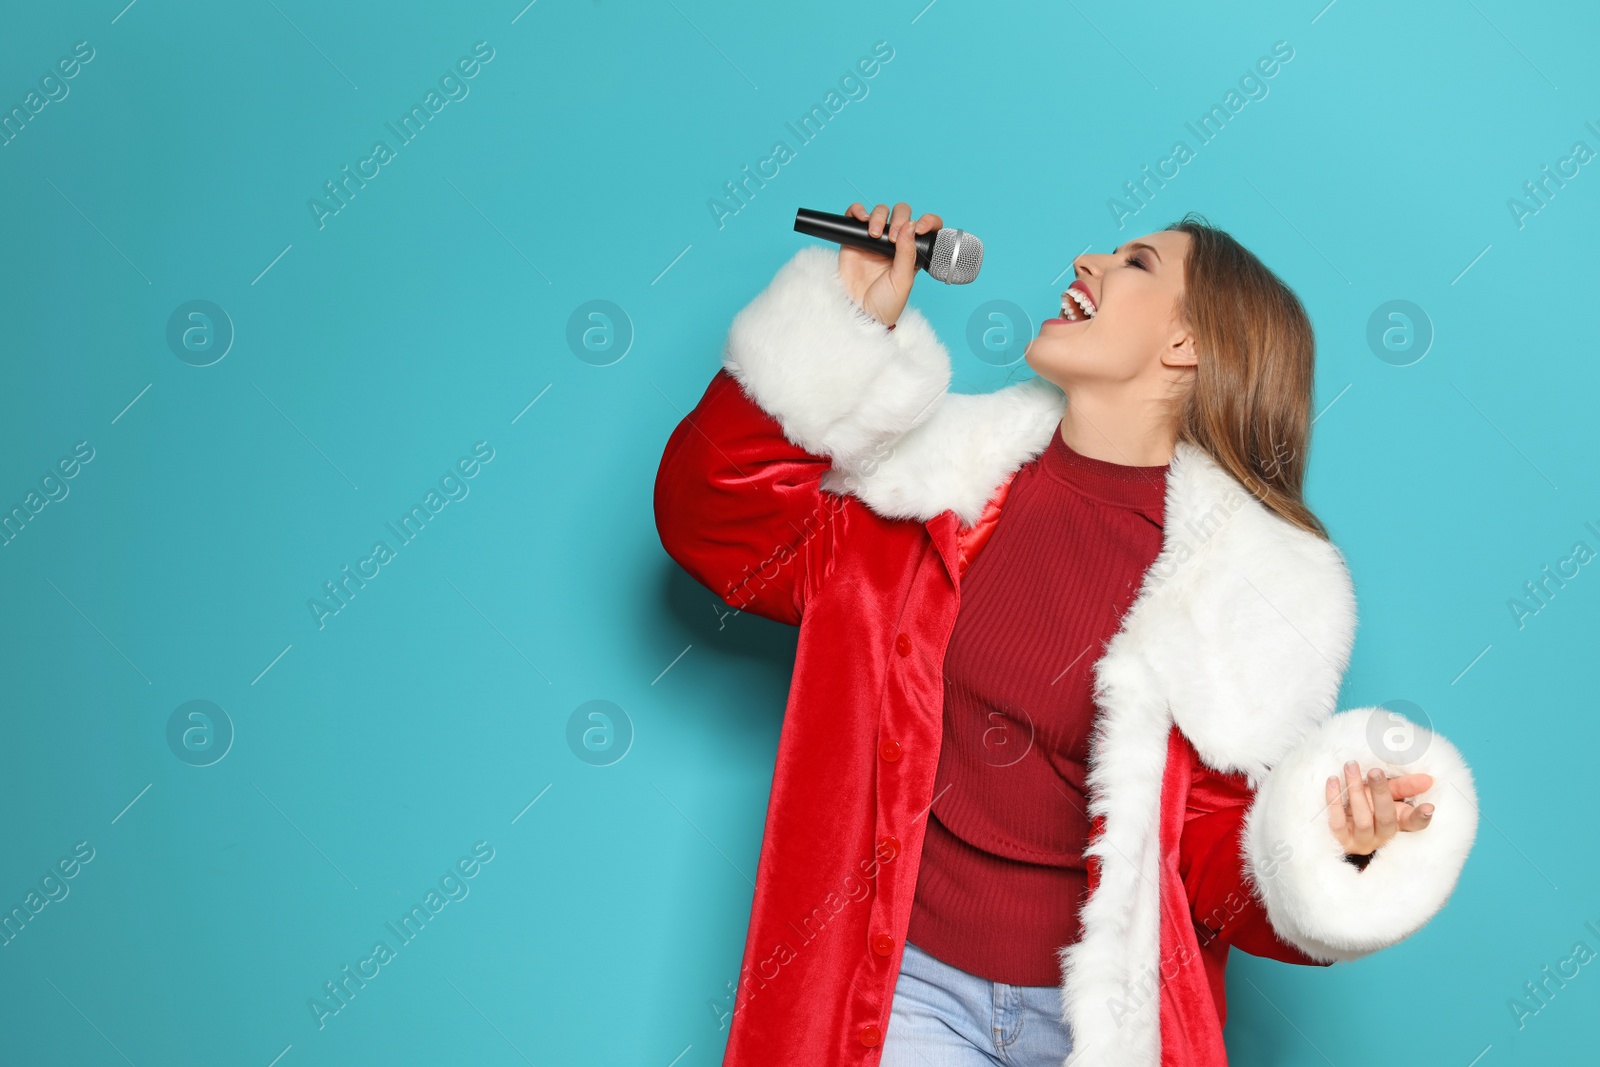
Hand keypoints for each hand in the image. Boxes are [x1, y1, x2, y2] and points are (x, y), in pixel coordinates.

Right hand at [837, 201, 942, 326]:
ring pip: (881, 212)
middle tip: (894, 236)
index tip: (920, 228)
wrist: (860, 312)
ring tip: (875, 235)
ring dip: (880, 217)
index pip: (923, 227)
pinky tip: (862, 219)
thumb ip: (908, 253)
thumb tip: (911, 225)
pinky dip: (858, 210)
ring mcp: (874, 239)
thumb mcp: (903, 279)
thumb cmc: (885, 302)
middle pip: (901, 214)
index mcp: (912, 251)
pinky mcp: (854, 239)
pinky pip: (855, 216)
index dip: (926, 221)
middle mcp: (894, 242)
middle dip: (900, 219)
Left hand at [1326, 762, 1434, 855]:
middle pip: (1386, 817)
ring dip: (1356, 791)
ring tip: (1351, 767)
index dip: (1422, 817)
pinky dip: (1334, 799)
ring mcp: (1362, 840)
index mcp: (1397, 823)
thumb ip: (1403, 786)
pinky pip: (1337, 821)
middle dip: (1381, 793)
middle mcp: (1382, 835)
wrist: (1337, 821)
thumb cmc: (1367, 803)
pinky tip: (1334, 780)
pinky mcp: (1341, 840)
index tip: (1429, 807)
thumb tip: (1428, 779)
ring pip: (1363, 819)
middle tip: (1375, 771)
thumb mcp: (1386, 793)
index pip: (1414, 823)